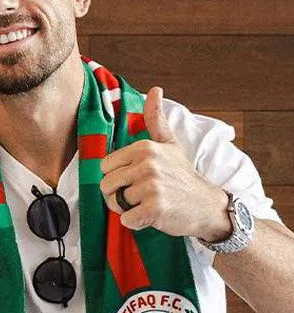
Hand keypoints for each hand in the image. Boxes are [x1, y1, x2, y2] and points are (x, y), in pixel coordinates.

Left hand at [99, 87, 230, 240]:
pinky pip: (126, 219)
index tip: (134, 180)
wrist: (207, 206)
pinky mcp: (155, 208)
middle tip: (140, 196)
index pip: (105, 167)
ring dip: (127, 210)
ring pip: (115, 203)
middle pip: (106, 185)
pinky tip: (151, 216)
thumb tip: (154, 90)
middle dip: (118, 195)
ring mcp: (152, 186)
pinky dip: (135, 223)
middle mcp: (147, 164)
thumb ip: (156, 119)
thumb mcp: (170, 144)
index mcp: (144, 147)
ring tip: (147, 204)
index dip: (116, 177)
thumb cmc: (183, 175)